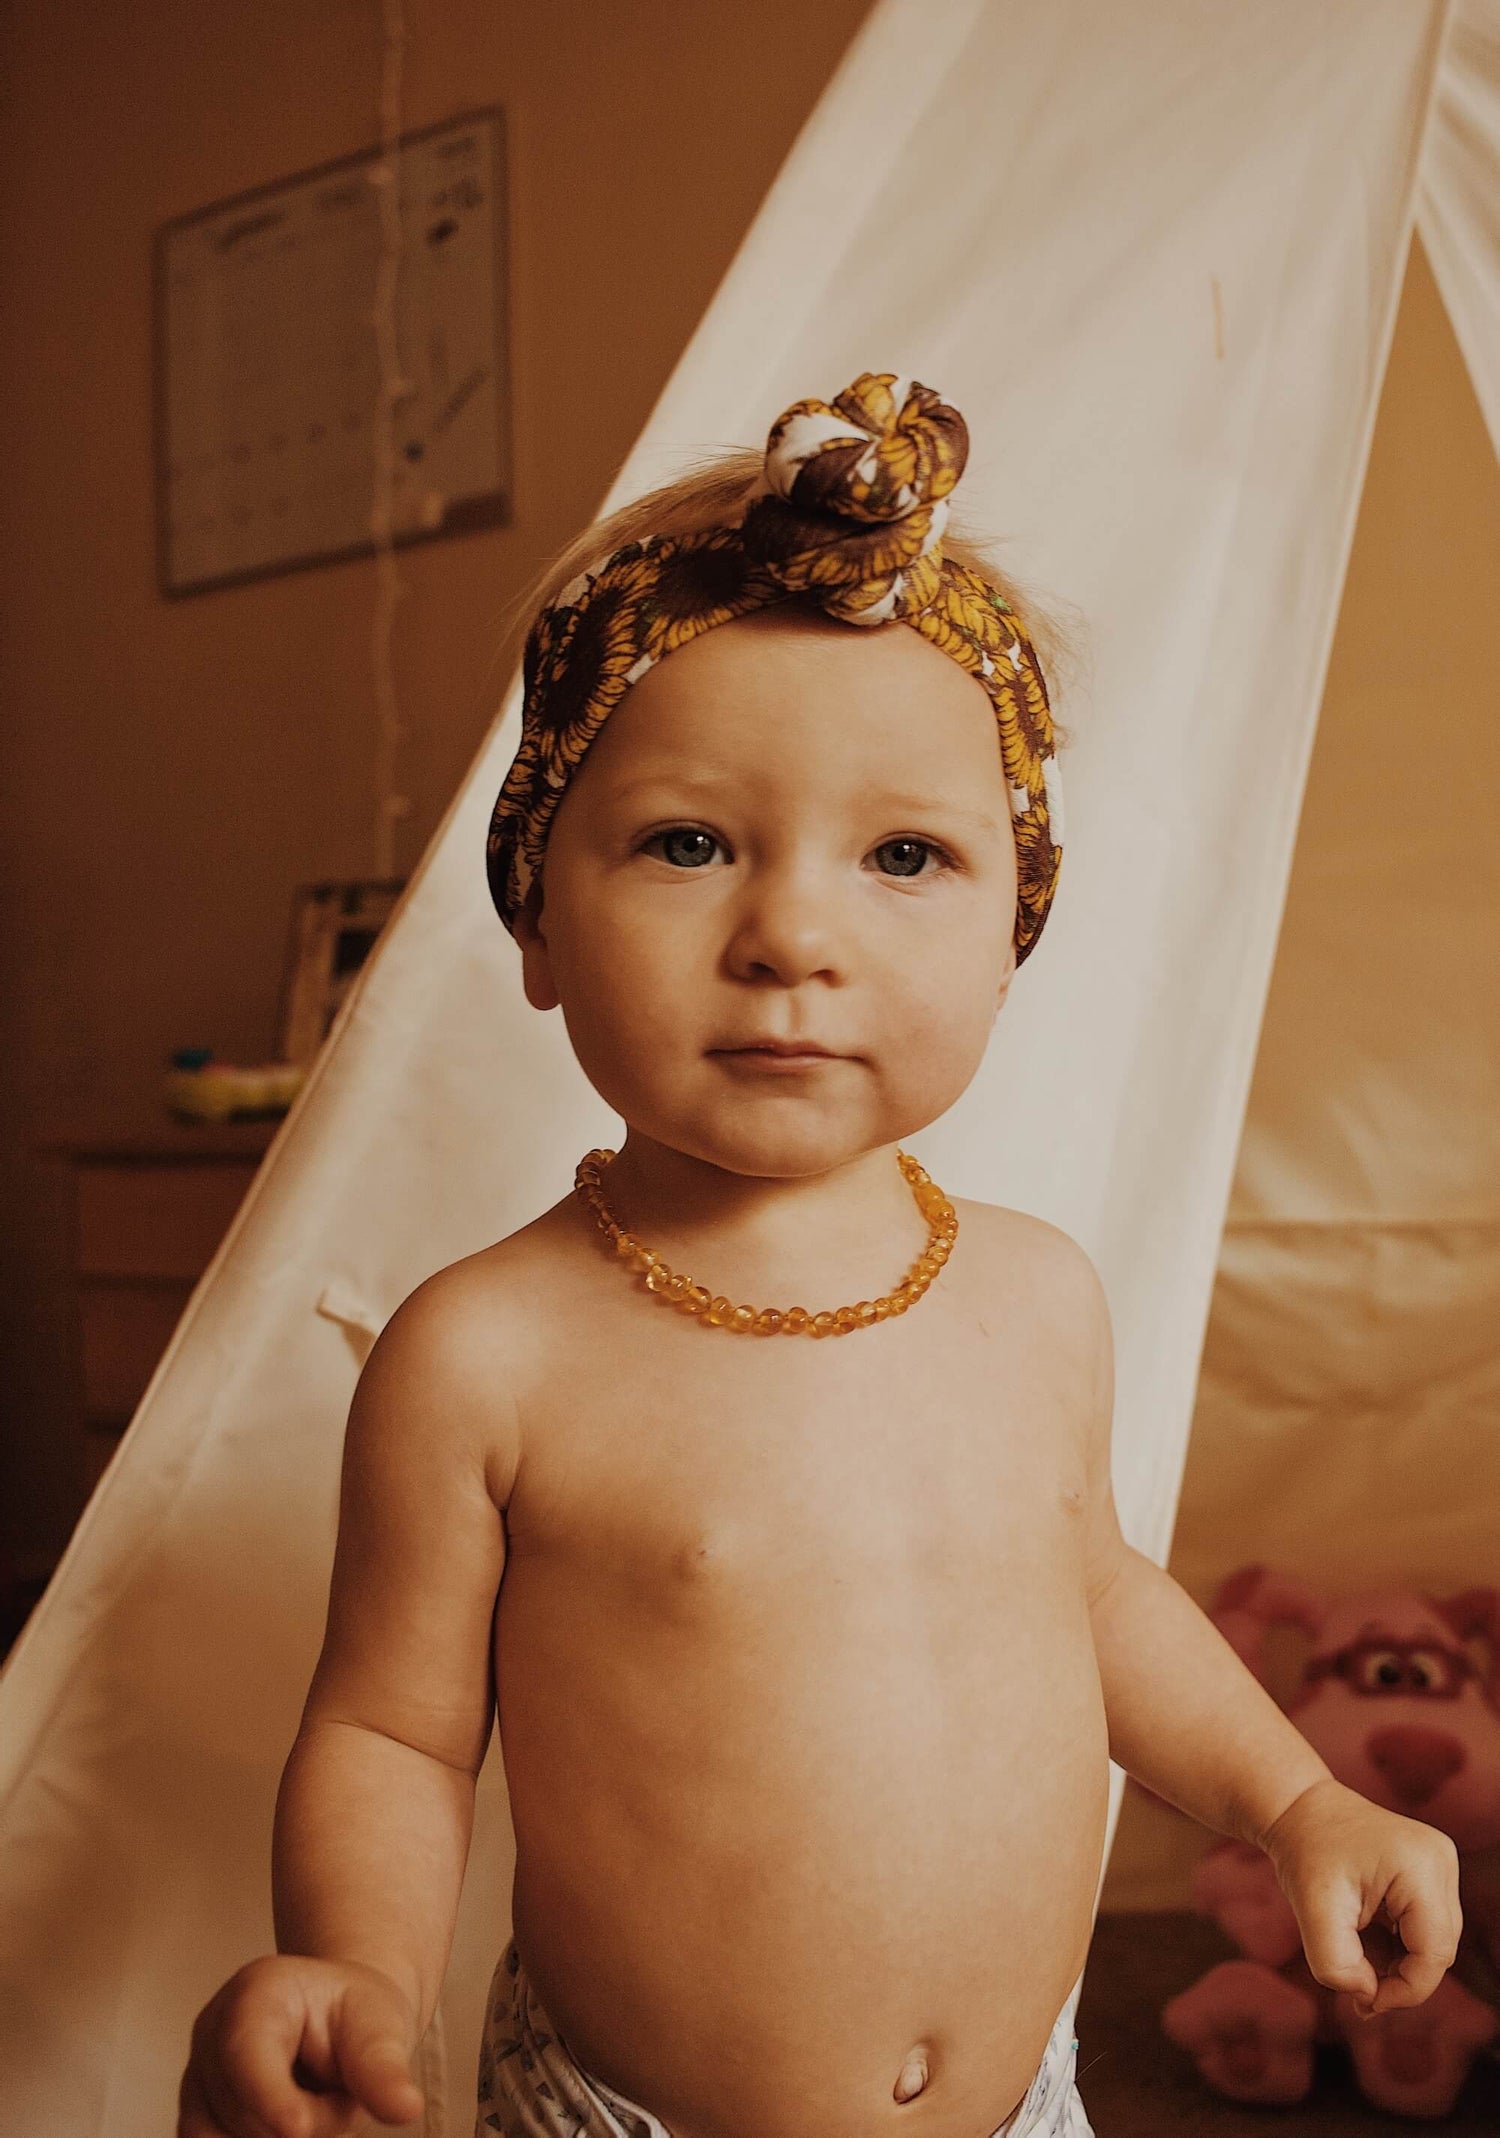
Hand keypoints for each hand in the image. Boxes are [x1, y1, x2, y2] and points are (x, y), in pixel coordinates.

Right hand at [179, 1954, 424, 2137]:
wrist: (334, 2020)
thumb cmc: (357, 2015)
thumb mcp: (380, 2027)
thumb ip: (383, 2069)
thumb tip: (406, 2109)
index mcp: (258, 1992)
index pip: (248, 2052)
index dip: (268, 2097)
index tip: (297, 2129)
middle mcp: (212, 2030)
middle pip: (248, 2113)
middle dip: (309, 2122)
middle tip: (338, 2087)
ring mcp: (195, 2075)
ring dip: (283, 2135)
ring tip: (311, 2099)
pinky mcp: (195, 2114)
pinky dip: (261, 2136)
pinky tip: (286, 2117)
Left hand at [1260, 1776, 1461, 2017]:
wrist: (1300, 1810)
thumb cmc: (1306, 1854)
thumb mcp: (1310, 1911)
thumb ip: (1336, 1964)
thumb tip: (1369, 1995)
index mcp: (1419, 1866)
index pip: (1434, 1953)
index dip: (1405, 1991)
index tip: (1365, 2004)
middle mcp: (1440, 1860)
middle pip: (1439, 1950)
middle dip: (1402, 1980)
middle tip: (1360, 1996)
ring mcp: (1441, 1862)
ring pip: (1436, 1941)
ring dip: (1403, 1964)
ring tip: (1360, 1967)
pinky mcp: (1432, 1869)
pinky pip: (1429, 1925)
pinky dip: (1404, 1945)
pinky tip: (1370, 1943)